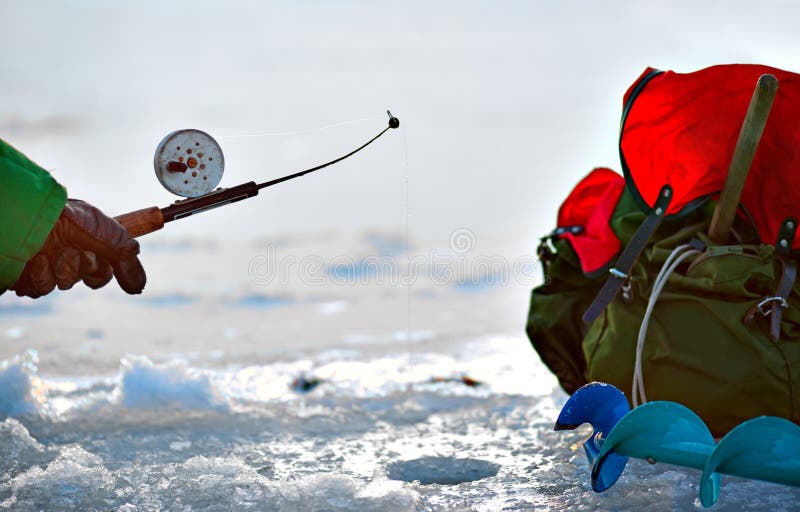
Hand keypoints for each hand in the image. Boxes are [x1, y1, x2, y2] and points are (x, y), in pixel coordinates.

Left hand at [11, 199, 145, 297]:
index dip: (98, 269)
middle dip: (77, 266)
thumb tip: (140, 288)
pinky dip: (39, 275)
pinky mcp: (23, 275)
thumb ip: (127, 261)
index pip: (100, 272)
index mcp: (83, 242)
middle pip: (79, 278)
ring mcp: (43, 264)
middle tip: (70, 249)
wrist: (32, 215)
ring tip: (49, 252)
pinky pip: (37, 289)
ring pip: (58, 285)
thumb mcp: (109, 234)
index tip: (93, 257)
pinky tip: (35, 259)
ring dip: (57, 270)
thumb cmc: (70, 217)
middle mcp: (63, 252)